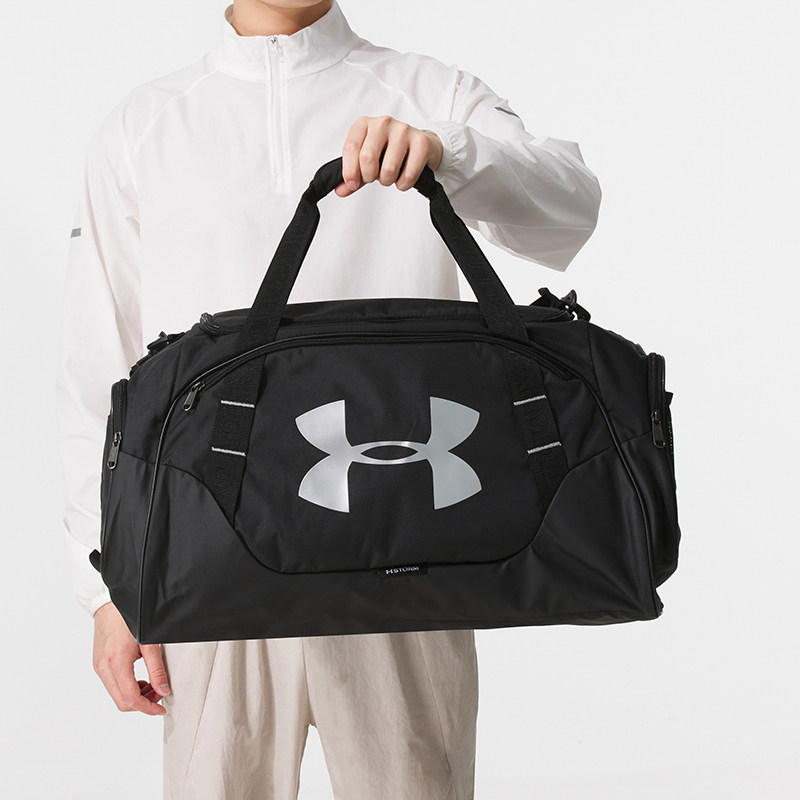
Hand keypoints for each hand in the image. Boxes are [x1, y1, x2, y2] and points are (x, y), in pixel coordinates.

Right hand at [92, 601, 169, 715]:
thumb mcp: (150, 642)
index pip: (130, 698)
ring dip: (135, 696)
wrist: (110, 602)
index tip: (161, 708)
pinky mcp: (98, 663)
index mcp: (116, 662)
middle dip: (142, 703)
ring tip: (152, 684)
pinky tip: (140, 678)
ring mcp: (99, 666)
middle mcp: (103, 668)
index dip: (148, 708)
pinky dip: (127, 687)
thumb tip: (164, 690)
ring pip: (116, 695)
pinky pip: (112, 685)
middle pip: (122, 701)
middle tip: (160, 694)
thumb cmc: (131, 618)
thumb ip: (156, 668)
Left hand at [335, 115, 442, 196]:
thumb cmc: (389, 152)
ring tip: (391, 175)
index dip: (349, 171)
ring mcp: (403, 130)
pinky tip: (404, 177)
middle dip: (369, 176)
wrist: (419, 147)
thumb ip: (353, 176)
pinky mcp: (421, 142)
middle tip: (375, 177)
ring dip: (388, 181)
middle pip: (368, 157)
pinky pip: (409, 174)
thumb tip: (340, 190)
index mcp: (364, 124)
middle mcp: (383, 123)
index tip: (352, 183)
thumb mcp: (367, 161)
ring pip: (389, 168)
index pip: (351, 147)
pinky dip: (404, 184)